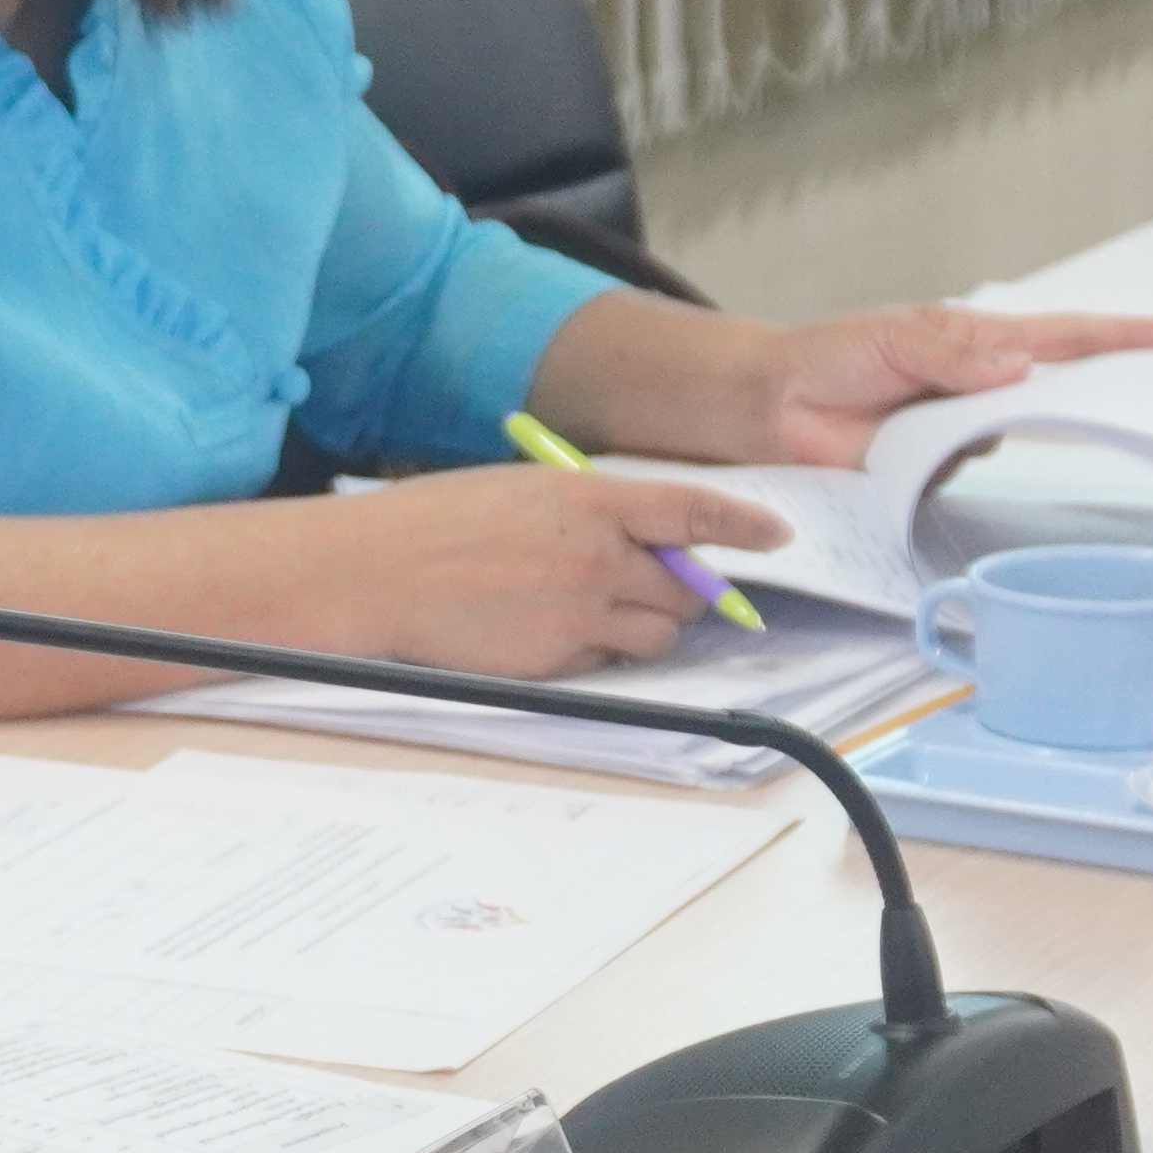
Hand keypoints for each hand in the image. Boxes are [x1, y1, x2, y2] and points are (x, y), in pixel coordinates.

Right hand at [342, 463, 789, 673]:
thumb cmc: (437, 522)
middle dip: (685, 590)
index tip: (776, 535)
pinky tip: (551, 627)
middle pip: (687, 588)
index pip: (691, 512)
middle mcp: (595, 557)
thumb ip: (590, 510)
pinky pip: (608, 661)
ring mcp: (578, 613)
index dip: (743, 525)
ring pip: (658, 635)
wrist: (376, 574)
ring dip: (647, 625)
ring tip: (597, 607)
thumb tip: (641, 538)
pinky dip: (599, 650)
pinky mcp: (556, 661)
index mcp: (588, 499)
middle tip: (663, 584)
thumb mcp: (524, 491)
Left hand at [748, 307, 1152, 470]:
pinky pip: (968, 470)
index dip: (1119, 336)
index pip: (1065, 337)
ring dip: (1005, 432)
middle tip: (1145, 397)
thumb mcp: (893, 338)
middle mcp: (984, 386)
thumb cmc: (834, 355)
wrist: (776, 405)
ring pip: (1014, 437)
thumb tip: (1015, 368)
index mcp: (982, 341)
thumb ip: (953, 354)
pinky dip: (956, 463)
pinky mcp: (938, 469)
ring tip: (960, 418)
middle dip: (1099, 392)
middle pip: (1058, 390)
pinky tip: (923, 452)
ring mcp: (964, 430)